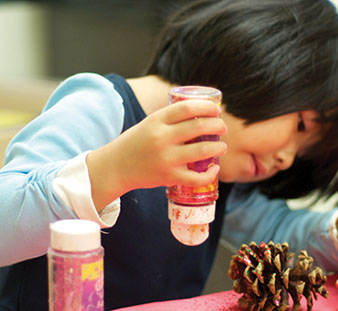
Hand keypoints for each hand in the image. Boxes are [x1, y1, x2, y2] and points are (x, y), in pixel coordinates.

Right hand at [87, 99, 226, 209]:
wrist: (115, 167)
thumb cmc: (136, 143)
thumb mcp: (150, 124)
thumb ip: (171, 119)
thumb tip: (202, 113)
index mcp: (157, 120)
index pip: (188, 107)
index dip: (207, 107)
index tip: (216, 110)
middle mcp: (161, 137)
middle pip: (199, 126)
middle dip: (218, 126)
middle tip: (222, 128)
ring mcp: (166, 158)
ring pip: (202, 150)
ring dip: (218, 148)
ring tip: (222, 147)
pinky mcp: (168, 177)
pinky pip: (196, 177)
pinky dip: (210, 173)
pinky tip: (214, 168)